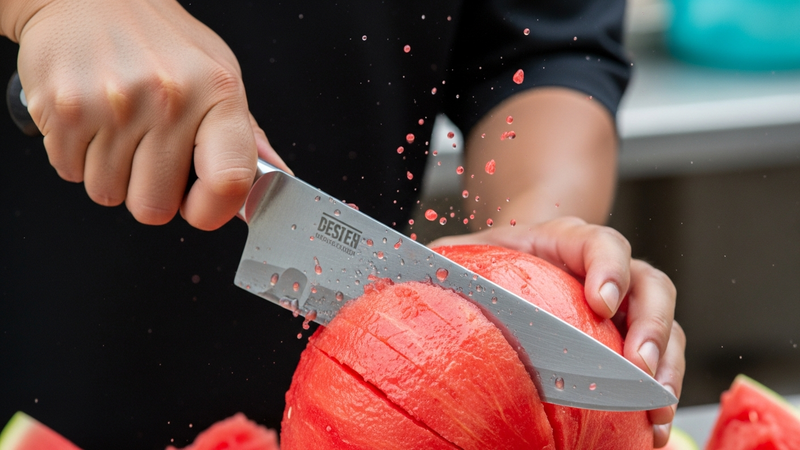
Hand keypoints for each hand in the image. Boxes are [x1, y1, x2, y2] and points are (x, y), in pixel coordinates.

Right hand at [6, 0, 289, 229]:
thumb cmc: (161, 41)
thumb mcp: (220, 76)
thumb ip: (246, 136)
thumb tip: (276, 178)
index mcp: (218, 93)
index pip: (229, 182)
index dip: (212, 211)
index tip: (201, 206)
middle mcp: (169, 98)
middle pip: (154, 208)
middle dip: (149, 193)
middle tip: (149, 155)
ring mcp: (114, 105)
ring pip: (108, 194)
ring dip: (111, 173)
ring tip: (119, 129)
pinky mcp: (64, 109)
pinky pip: (70, 173)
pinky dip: (77, 157)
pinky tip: (92, 121)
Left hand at [429, 216, 685, 447]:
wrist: (524, 253)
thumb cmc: (495, 257)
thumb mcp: (466, 252)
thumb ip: (440, 263)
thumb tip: (381, 285)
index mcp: (569, 240)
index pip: (601, 243)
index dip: (607, 268)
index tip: (601, 301)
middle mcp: (609, 269)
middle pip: (651, 286)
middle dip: (651, 327)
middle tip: (640, 366)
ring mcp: (627, 302)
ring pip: (667, 326)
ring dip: (667, 368)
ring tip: (654, 412)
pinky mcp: (633, 335)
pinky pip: (660, 359)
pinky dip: (659, 393)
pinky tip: (650, 429)